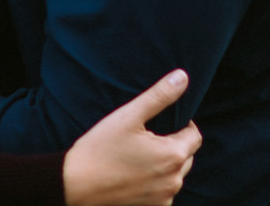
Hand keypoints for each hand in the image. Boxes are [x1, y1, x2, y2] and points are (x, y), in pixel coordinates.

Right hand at [62, 70, 200, 205]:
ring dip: (165, 165)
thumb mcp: (129, 116)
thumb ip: (159, 95)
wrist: (75, 185)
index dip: (183, 125)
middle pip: (186, 157)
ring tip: (140, 156)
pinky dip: (156, 183)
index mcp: (172, 155)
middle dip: (174, 145)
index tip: (163, 122)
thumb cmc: (100, 149)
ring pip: (175, 176)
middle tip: (148, 138)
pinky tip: (135, 175)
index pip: (194, 136)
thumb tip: (182, 77)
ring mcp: (164, 199)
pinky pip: (163, 193)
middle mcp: (174, 181)